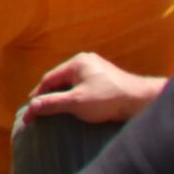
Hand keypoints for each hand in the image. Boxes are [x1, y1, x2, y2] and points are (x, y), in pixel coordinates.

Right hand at [25, 52, 159, 124]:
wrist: (142, 101)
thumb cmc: (109, 100)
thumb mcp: (76, 103)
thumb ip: (52, 104)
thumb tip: (31, 108)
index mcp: (77, 62)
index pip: (49, 79)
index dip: (38, 96)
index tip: (30, 111)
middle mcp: (86, 61)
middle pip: (61, 80)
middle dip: (50, 95)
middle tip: (41, 110)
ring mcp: (98, 69)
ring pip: (73, 83)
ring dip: (64, 96)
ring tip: (57, 109)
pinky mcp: (107, 79)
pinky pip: (84, 86)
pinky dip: (77, 96)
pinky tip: (77, 106)